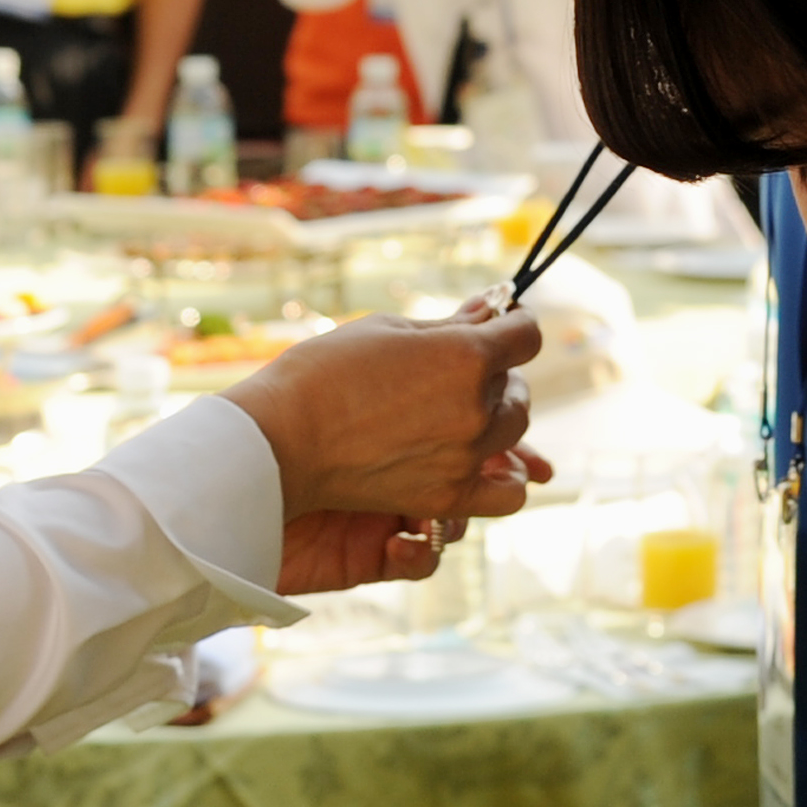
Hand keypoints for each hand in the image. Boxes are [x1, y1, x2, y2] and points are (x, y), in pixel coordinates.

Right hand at [223, 303, 553, 592]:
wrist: (280, 439)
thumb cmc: (323, 373)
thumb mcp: (388, 330)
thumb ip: (449, 325)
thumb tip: (492, 310)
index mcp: (465, 357)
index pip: (526, 335)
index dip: (515, 326)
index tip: (501, 326)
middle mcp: (475, 408)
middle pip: (517, 387)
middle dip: (497, 374)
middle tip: (463, 372)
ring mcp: (465, 457)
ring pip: (514, 432)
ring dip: (496, 418)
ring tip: (460, 413)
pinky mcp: (447, 497)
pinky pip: (507, 494)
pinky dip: (504, 477)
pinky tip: (477, 461)